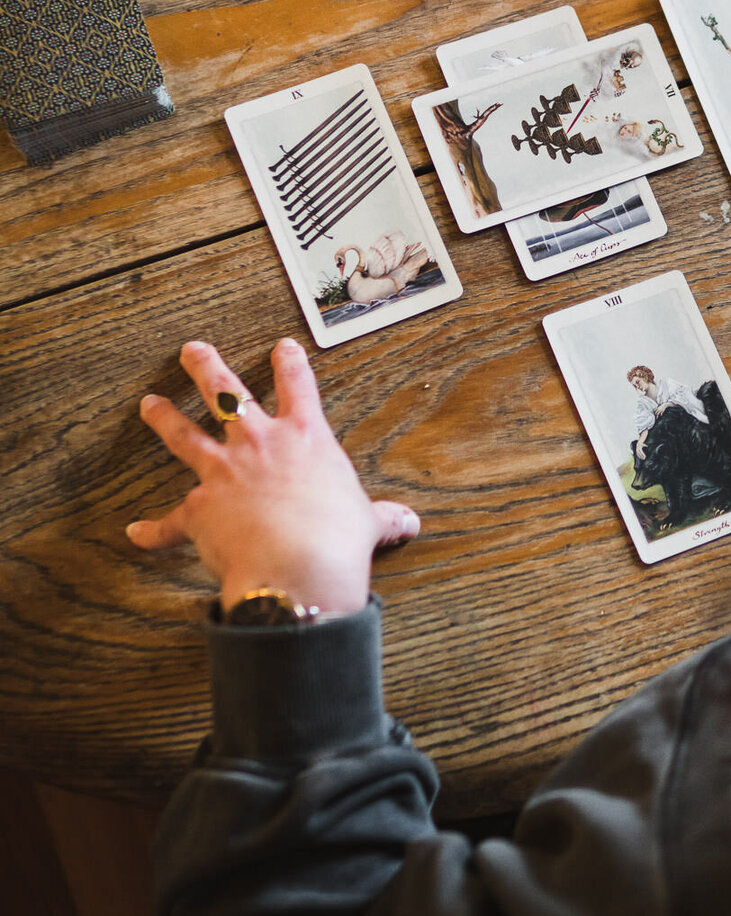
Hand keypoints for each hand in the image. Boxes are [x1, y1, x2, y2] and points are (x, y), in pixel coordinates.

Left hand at [128, 339, 418, 615]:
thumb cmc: (337, 540)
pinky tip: (137, 532)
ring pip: (186, 435)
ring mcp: (224, 472)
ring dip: (165, 418)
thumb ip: (383, 518)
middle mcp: (260, 444)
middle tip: (191, 350)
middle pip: (227, 392)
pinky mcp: (198, 509)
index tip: (283, 347)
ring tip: (150, 404)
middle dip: (206, 367)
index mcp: (305, 438)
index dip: (291, 363)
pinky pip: (170, 522)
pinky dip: (153, 530)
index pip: (298, 386)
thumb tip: (409, 522)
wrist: (298, 568)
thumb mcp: (368, 522)